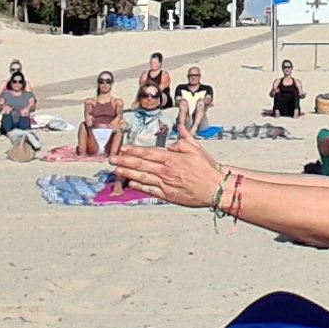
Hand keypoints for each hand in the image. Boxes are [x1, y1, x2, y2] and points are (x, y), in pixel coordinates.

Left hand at [111, 134, 227, 208]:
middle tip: (111, 159)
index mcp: (172, 158)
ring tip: (116, 170)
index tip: (123, 148)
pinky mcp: (168, 195)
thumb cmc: (208, 169)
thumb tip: (178, 132)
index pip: (148, 153)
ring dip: (128, 173)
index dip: (134, 150)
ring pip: (142, 177)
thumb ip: (184, 140)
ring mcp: (165, 184)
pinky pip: (150, 190)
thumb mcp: (197, 149)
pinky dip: (139, 186)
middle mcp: (166, 171)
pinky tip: (130, 183)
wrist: (216, 188)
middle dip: (124, 161)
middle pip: (141, 164)